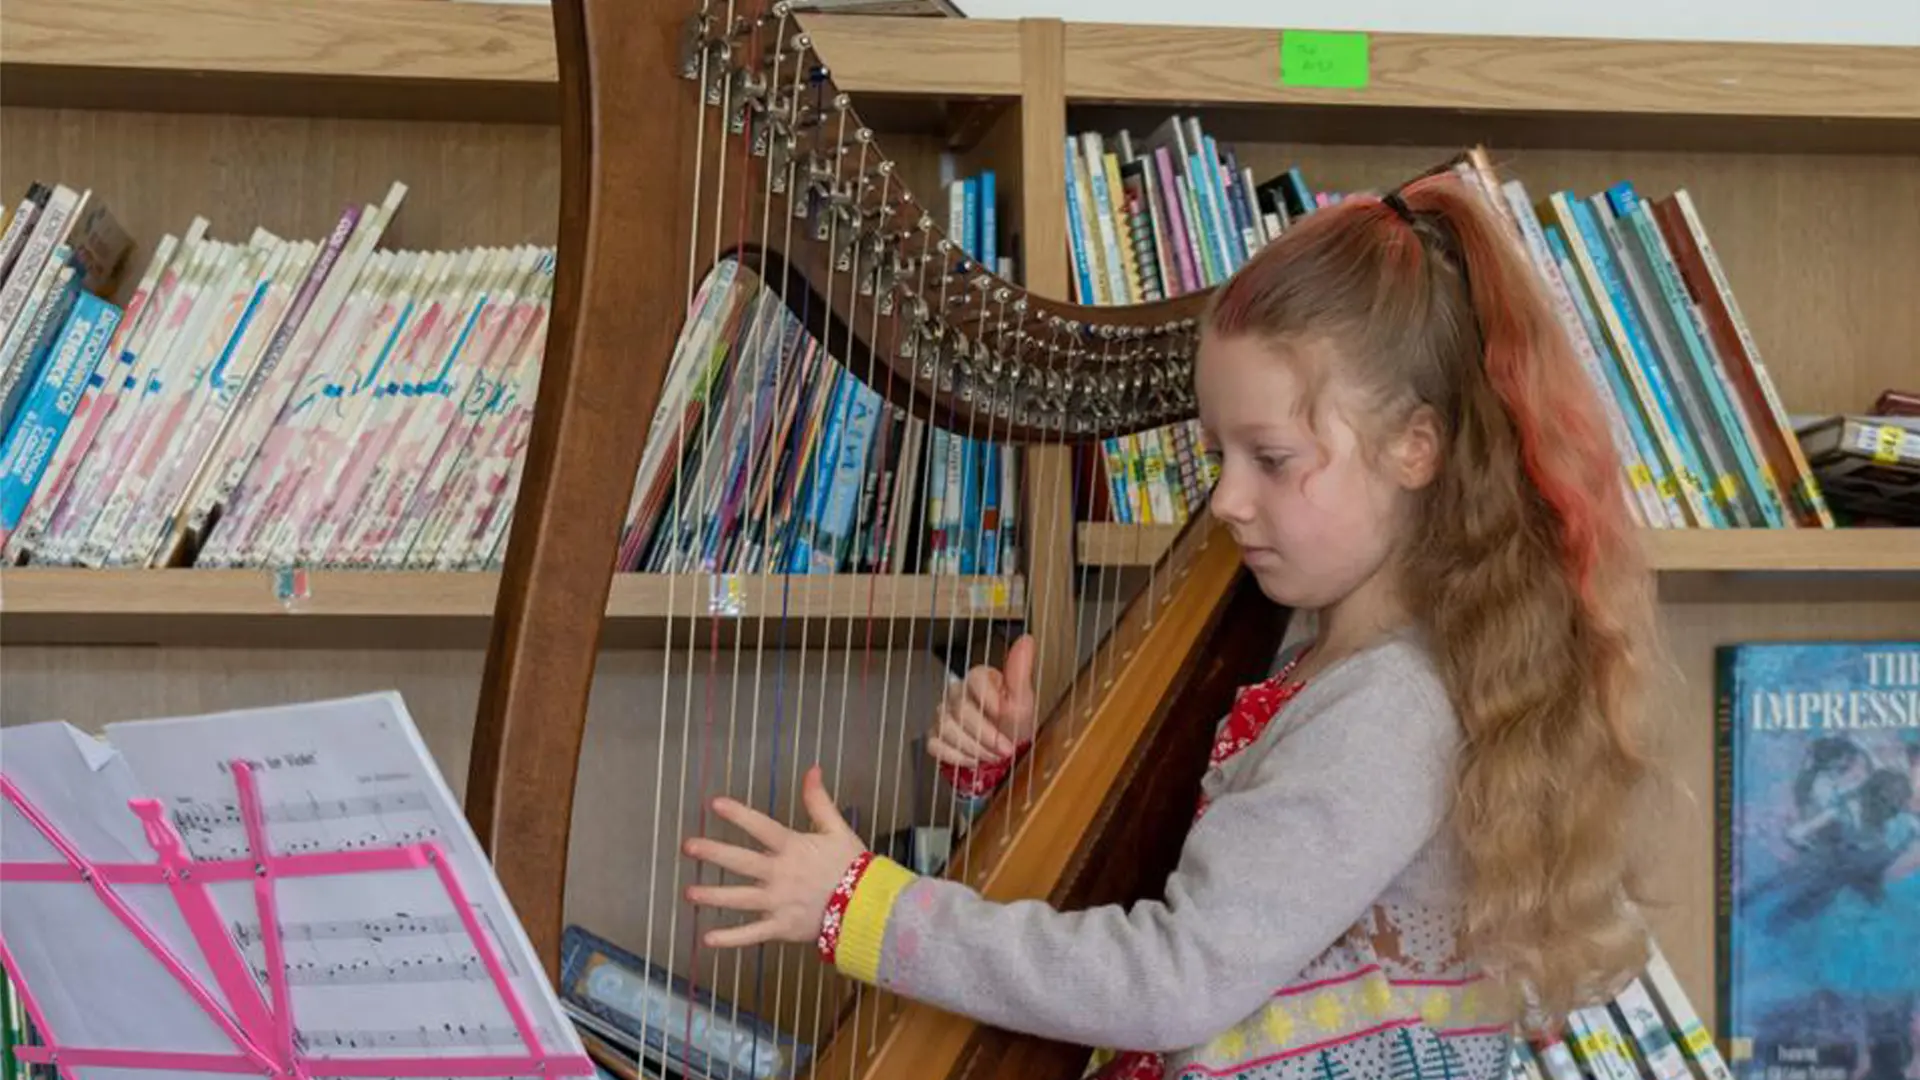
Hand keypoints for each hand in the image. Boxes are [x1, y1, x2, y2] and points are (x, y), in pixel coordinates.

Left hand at [683, 765, 866, 948]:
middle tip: (689, 846)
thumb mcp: (838, 830)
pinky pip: (752, 934)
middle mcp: (781, 874)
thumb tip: (812, 770)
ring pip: (740, 898)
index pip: (761, 827)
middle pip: (741, 861)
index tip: (715, 804)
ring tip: (689, 893)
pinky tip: (708, 939)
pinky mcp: (781, 926)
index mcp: (793, 848)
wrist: (868, 908)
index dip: (738, 815)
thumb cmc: (853, 867)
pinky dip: (730, 938)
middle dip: (714, 853)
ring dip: (713, 896)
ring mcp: (779, 902)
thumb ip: (819, 802)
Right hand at [929, 632, 1037, 768]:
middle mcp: (957, 693)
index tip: (1005, 715)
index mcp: (978, 679)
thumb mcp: (1024, 701)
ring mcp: (943, 714)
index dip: (991, 701)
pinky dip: (957, 756)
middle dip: (985, 733)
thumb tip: (1026, 640)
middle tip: (1004, 747)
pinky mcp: (935, 735)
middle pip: (960, 708)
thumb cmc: (1015, 726)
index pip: (974, 679)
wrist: (1006, 756)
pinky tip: (973, 759)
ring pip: (947, 727)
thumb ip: (1020, 671)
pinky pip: (936, 744)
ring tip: (992, 755)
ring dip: (974, 747)